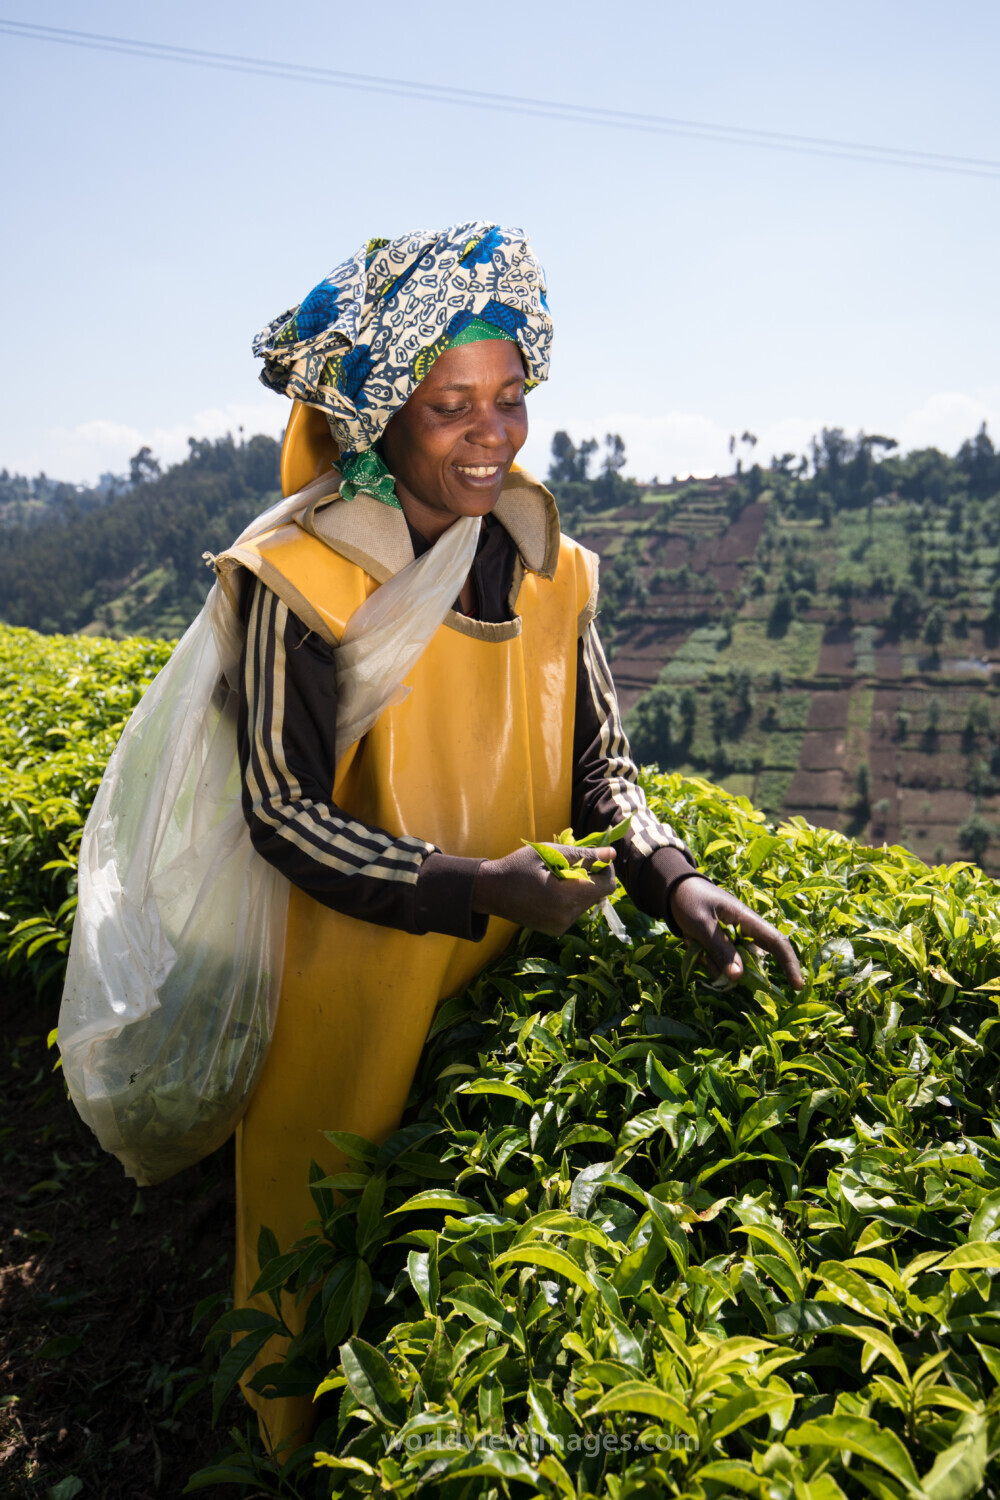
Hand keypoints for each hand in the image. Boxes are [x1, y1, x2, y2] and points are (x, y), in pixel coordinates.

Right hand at [473, 844, 616, 936]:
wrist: (491, 891)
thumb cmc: (518, 865)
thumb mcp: (550, 853)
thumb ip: (582, 855)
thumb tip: (612, 853)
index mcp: (563, 896)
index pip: (606, 886)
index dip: (606, 869)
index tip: (594, 857)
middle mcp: (565, 917)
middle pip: (598, 895)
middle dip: (592, 878)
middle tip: (572, 865)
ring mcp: (560, 927)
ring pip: (587, 903)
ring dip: (581, 889)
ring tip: (558, 878)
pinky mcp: (556, 931)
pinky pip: (575, 912)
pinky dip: (571, 899)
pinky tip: (552, 892)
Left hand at [669, 876, 803, 990]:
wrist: (674, 891)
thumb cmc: (690, 901)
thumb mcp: (702, 924)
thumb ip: (720, 949)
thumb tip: (738, 977)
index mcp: (747, 920)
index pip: (777, 942)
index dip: (790, 964)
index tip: (797, 986)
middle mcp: (746, 931)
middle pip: (754, 960)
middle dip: (736, 968)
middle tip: (709, 957)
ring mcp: (734, 939)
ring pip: (733, 966)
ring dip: (714, 962)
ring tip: (694, 942)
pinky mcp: (722, 946)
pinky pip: (720, 964)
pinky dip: (707, 960)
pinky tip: (693, 944)